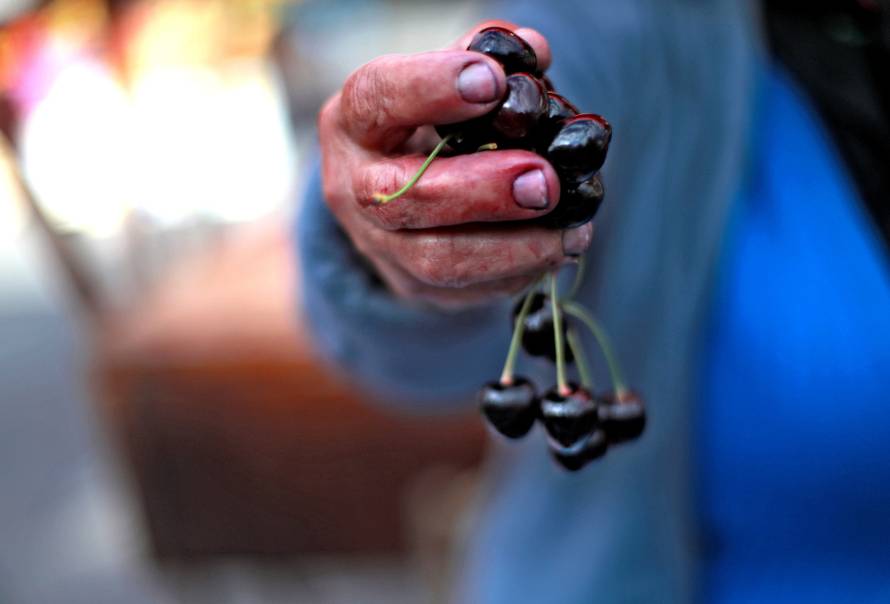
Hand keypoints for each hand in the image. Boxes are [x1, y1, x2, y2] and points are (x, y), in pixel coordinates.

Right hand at [317, 21, 593, 310]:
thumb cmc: (429, 125)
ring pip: (436, 259)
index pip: (377, 97)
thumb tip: (534, 50)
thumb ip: (486, 61)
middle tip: (544, 181)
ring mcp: (379, 245)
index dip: (431, 88)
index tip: (494, 82)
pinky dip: (520, 271)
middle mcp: (353, 186)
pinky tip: (559, 249)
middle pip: (403, 195)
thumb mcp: (445, 84)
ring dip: (510, 248)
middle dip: (480, 190)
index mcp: (354, 121)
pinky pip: (467, 290)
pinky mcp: (412, 286)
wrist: (399, 198)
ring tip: (570, 231)